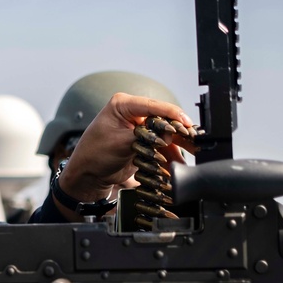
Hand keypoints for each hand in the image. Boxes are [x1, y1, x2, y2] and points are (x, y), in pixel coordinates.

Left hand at [58, 93, 194, 208]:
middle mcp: (133, 114)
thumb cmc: (93, 155)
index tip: (185, 122)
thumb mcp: (119, 143)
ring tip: (195, 151)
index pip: (153, 105)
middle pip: (163, 119)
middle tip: (194, 139)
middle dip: (179, 130)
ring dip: (178, 145)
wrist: (87, 177)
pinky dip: (171, 155)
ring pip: (165, 134)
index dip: (172, 113)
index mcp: (123, 105)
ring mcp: (139, 128)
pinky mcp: (143, 143)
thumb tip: (167, 133)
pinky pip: (161, 146)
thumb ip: (144, 136)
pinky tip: (181, 163)